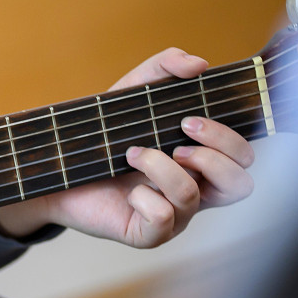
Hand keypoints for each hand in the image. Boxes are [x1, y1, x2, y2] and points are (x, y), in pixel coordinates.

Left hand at [0, 48, 255, 245]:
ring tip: (133, 154)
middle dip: (212, 155)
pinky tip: (127, 191)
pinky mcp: (149, 234)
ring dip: (162, 168)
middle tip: (177, 139)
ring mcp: (175, 216)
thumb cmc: (103, 135)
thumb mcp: (133, 92)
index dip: (229, 139)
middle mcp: (196, 190)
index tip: (190, 119)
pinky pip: (163, 219)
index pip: (244, 157)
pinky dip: (145, 198)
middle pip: (240, 184)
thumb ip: (164, 67)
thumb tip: (198, 64)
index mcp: (202, 161)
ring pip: (193, 197)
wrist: (54, 167)